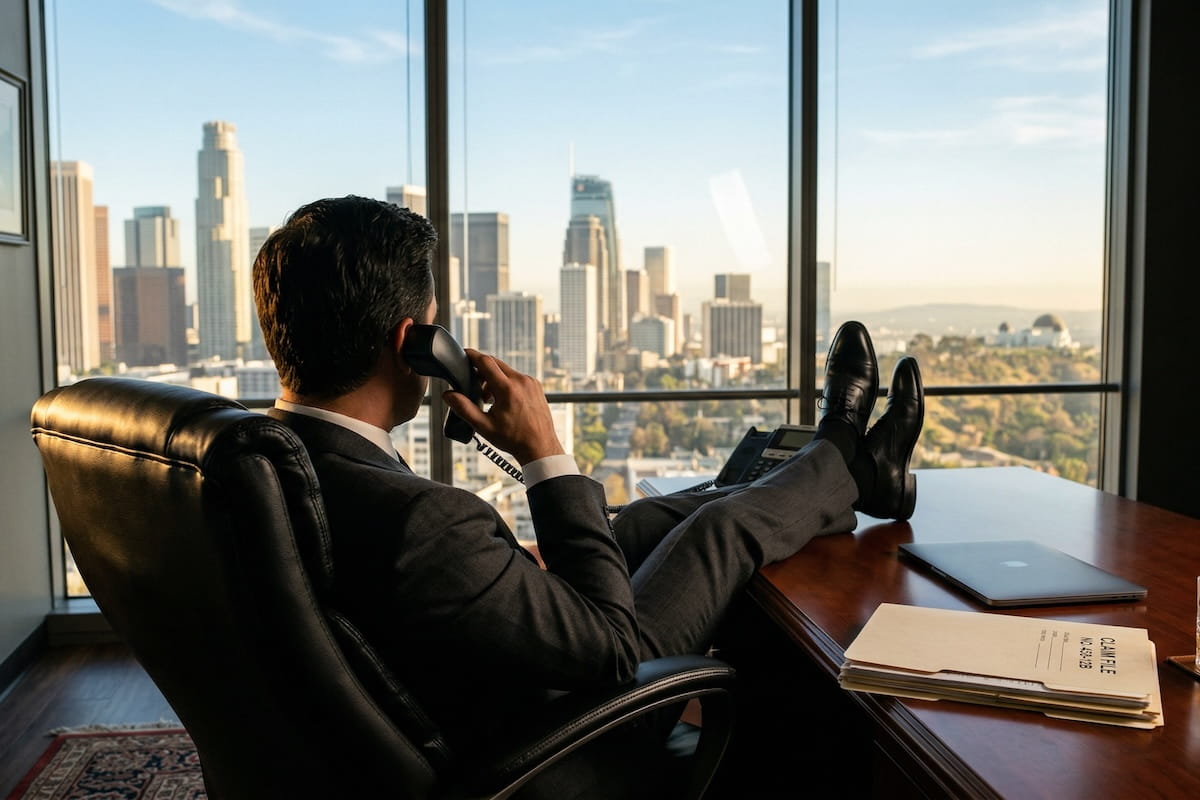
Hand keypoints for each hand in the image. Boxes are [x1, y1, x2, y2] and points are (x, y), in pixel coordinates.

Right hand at [442, 349, 565, 464]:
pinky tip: (502, 400)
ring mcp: (531, 382)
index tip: (464, 353)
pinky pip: (517, 377)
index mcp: (507, 389)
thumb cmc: (514, 439)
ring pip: (506, 370)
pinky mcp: (536, 386)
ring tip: (488, 399)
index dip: (472, 355)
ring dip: (494, 378)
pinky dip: (506, 382)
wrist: (540, 447)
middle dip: (481, 370)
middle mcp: (521, 381)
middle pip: (495, 363)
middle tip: (473, 384)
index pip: (485, 362)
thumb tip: (448, 395)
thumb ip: (464, 409)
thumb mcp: (484, 426)